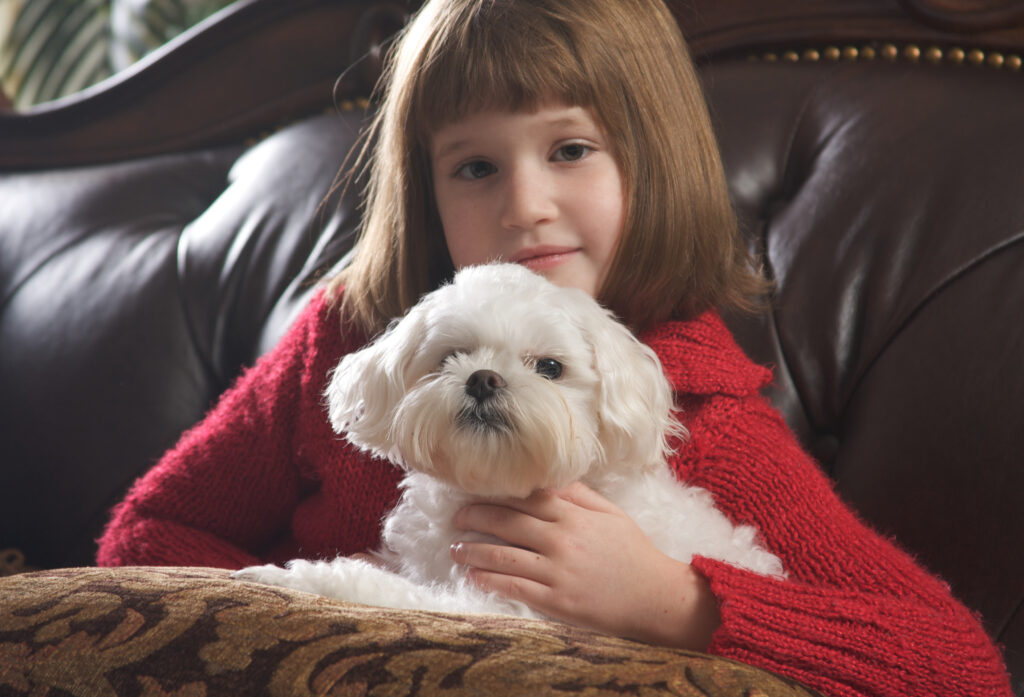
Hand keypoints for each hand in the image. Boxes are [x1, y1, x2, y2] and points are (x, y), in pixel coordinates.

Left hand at [450, 482, 720, 648]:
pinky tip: (475, 577)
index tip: (474, 493)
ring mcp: (557, 571)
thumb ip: (578, 494)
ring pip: (503, 556)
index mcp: (573, 515)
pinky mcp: (556, 600)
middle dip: (475, 518)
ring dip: (473, 552)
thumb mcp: (610, 513)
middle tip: (456, 519)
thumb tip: (548, 476)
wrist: (655, 597)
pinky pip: (514, 587)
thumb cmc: (632, 552)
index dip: (494, 495)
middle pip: (507, 523)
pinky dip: (490, 580)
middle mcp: (561, 539)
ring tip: (455, 550)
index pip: (524, 498)